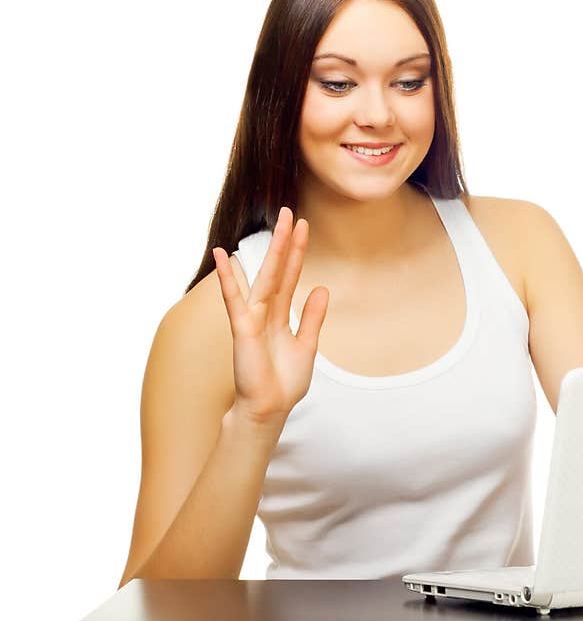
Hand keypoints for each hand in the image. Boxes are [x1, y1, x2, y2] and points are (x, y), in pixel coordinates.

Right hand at [212, 207, 328, 425]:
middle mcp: (266, 311)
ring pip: (264, 276)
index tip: (304, 226)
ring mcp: (253, 317)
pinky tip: (223, 256)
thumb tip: (321, 288)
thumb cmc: (284, 382)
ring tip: (279, 223)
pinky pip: (234, 298)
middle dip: (287, 241)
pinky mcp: (242, 328)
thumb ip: (313, 317)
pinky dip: (229, 278)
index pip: (290, 275)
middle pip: (279, 269)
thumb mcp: (307, 345)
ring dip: (272, 250)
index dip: (298, 252)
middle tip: (291, 211)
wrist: (270, 408)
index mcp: (281, 315)